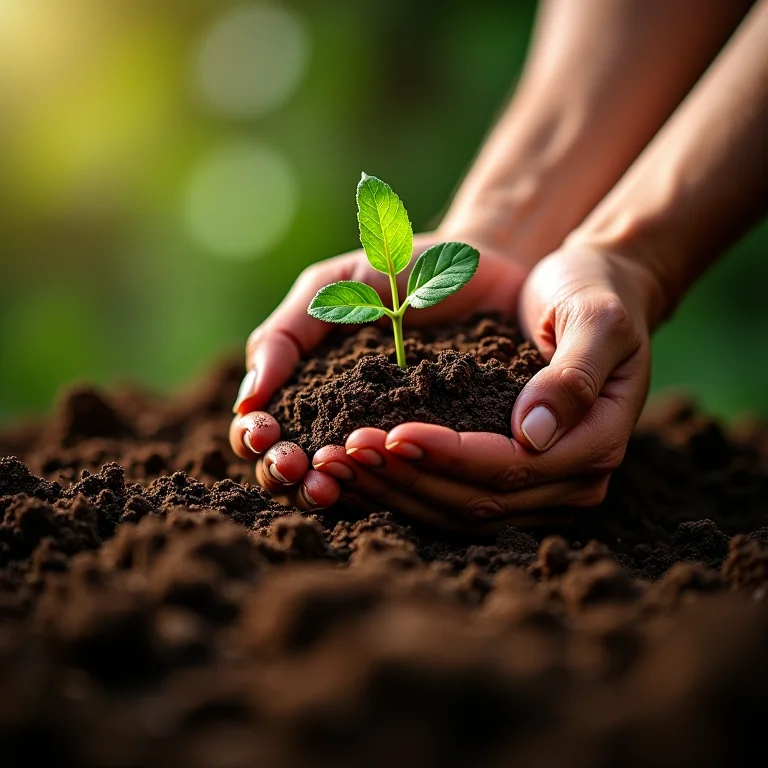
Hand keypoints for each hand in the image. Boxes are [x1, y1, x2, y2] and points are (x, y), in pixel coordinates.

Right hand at [228, 233, 526, 510]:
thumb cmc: (397, 272)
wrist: (474, 268)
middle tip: (295, 467)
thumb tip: (246, 401)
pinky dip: (380, 489)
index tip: (264, 431)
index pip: (262, 430)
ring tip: (325, 487)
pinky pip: (400, 481)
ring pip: (339, 484)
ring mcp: (382, 440)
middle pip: (291, 469)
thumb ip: (284, 336)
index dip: (254, 438)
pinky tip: (377, 484)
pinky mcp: (429, 450)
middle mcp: (338, 423)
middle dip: (282, 474)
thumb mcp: (331, 289)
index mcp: (307, 389)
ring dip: (320, 492)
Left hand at [310, 246, 660, 530]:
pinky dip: (404, 488)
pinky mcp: (512, 482)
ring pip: (458, 511)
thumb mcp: (597, 318)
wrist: (594, 290)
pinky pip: (453, 501)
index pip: (511, 467)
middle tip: (344, 453)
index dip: (449, 454)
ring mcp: (542, 489)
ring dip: (395, 490)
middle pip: (478, 500)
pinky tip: (359, 473)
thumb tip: (534, 436)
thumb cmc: (595, 292)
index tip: (392, 433)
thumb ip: (574, 375)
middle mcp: (572, 480)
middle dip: (407, 477)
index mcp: (596, 443)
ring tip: (338, 465)